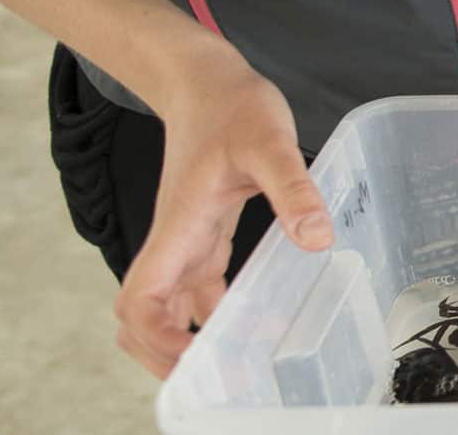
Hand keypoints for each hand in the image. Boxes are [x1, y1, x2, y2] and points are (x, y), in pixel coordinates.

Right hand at [115, 45, 332, 376]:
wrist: (208, 79)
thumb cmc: (232, 106)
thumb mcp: (270, 143)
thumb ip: (293, 190)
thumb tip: (316, 240)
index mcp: (180, 227)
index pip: (141, 299)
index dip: (155, 338)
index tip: (191, 359)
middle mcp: (177, 240)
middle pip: (145, 316)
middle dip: (165, 353)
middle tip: (214, 378)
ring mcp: (188, 237)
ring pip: (172, 304)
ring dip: (192, 335)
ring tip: (238, 361)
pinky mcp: (205, 229)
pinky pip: (197, 283)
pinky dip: (212, 308)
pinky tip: (249, 316)